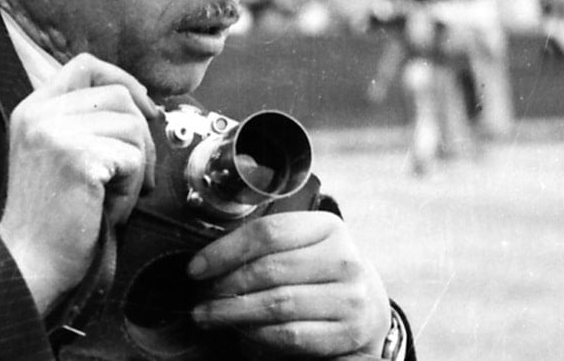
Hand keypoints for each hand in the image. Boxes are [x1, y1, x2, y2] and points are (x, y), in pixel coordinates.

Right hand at [0, 53, 159, 314]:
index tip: (145, 107)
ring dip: (136, 165)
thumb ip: (85, 121)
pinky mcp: (77, 157)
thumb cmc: (54, 216)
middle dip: (140, 135)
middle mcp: (39, 114)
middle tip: (136, 175)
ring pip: (132, 126)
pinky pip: (132, 158)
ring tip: (114, 195)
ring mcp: (55, 132)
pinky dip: (131, 188)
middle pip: (118, 95)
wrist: (30, 263)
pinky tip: (108, 207)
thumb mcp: (58, 153)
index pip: (86, 66)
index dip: (123, 79)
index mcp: (32, 108)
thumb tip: (145, 102)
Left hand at [188, 211, 390, 358]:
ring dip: (234, 313)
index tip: (196, 267)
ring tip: (210, 315)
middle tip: (200, 297)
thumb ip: (263, 245)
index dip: (225, 251)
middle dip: (224, 286)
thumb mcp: (302, 244)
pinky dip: (258, 336)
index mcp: (328, 227)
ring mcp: (349, 297)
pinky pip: (291, 335)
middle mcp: (343, 259)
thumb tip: (207, 260)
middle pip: (268, 270)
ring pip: (277, 305)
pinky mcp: (347, 331)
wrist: (367, 303)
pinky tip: (242, 333)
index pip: (267, 233)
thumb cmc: (321, 269)